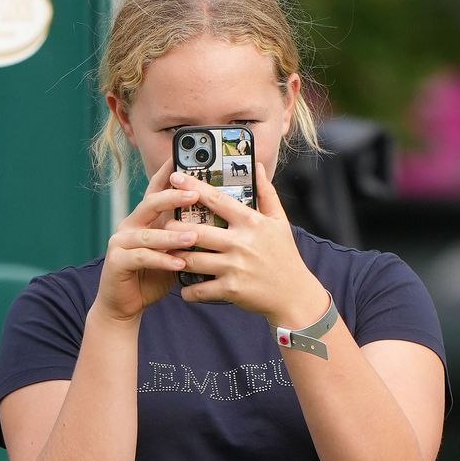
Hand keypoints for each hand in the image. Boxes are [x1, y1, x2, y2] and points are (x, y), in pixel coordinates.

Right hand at [94, 159, 198, 322]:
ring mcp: (120, 242)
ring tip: (193, 236)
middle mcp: (130, 224)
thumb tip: (220, 222)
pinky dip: (161, 259)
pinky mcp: (116, 261)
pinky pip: (141, 257)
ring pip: (148, 233)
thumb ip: (187, 235)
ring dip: (172, 235)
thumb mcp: (174, 251)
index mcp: (145, 218)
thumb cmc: (153, 276)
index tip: (185, 157)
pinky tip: (179, 262)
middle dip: (173, 197)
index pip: (157, 189)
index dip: (169, 172)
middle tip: (195, 194)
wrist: (124, 304)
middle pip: (151, 203)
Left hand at [167, 163, 330, 327]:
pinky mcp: (231, 289)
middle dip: (175, 227)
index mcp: (251, 222)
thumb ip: (266, 193)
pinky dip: (188, 290)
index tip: (175, 176)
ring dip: (176, 257)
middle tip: (165, 224)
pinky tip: (184, 288)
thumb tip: (257, 165)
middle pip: (197, 231)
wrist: (294, 294)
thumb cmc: (285, 255)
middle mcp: (241, 243)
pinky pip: (200, 289)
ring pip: (193, 260)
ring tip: (169, 253)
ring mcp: (234, 267)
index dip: (193, 186)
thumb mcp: (280, 222)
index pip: (217, 199)